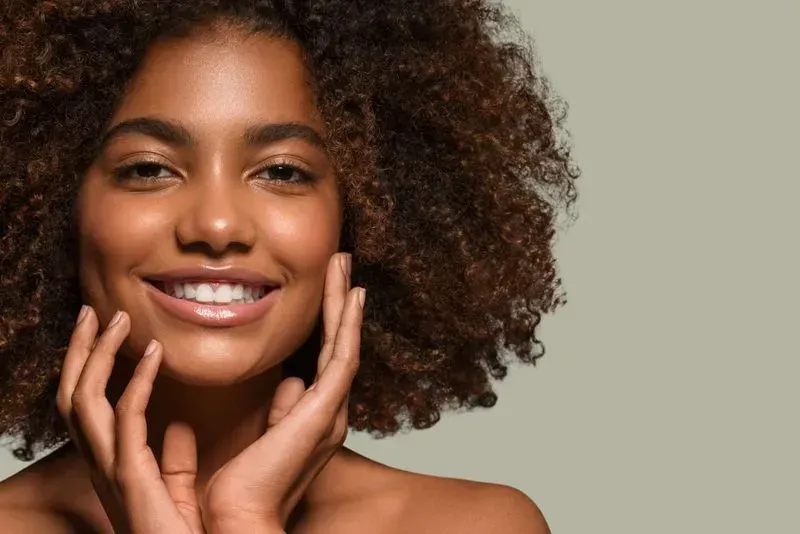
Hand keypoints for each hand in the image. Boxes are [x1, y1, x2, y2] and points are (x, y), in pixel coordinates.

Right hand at [57, 308, 204, 533]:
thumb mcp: (176, 491)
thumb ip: (174, 461)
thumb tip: (181, 427)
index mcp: (110, 466)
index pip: (86, 408)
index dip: (87, 368)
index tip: (102, 331)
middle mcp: (101, 466)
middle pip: (72, 398)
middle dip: (78, 352)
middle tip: (92, 312)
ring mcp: (110, 472)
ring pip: (84, 403)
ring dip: (97, 357)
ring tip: (117, 319)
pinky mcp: (131, 478)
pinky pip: (126, 420)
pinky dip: (136, 382)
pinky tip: (154, 355)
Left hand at [202, 252, 363, 532]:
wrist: (237, 521)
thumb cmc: (240, 490)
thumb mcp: (260, 440)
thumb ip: (280, 413)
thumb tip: (291, 382)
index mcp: (314, 418)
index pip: (326, 359)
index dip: (329, 322)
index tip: (328, 290)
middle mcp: (330, 412)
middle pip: (340, 345)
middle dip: (340, 302)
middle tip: (341, 263)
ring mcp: (331, 411)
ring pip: (344, 344)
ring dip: (343, 302)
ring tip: (342, 264)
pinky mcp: (325, 411)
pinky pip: (342, 357)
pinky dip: (346, 324)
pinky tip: (350, 295)